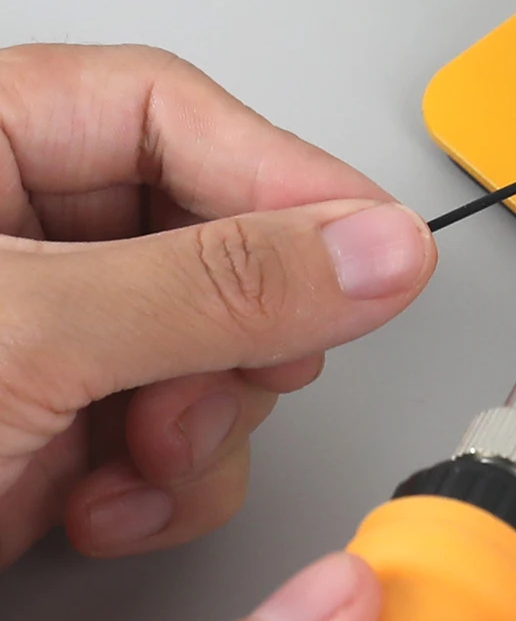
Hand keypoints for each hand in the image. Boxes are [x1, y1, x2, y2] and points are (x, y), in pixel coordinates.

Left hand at [0, 44, 435, 564]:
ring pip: (210, 348)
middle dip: (237, 335)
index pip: (175, 112)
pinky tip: (107, 508)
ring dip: (202, 426)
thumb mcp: (25, 333)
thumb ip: (216, 286)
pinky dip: (162, 487)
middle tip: (247, 369)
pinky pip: (168, 433)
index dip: (280, 175)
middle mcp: (16, 232)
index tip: (368, 245)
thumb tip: (375, 249)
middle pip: (214, 239)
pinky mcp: (46, 428)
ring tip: (147, 453)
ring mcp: (38, 335)